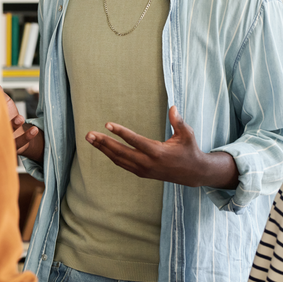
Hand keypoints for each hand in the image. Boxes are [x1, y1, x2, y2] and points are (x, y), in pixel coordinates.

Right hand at [0, 80, 44, 163]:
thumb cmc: (8, 116)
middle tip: (3, 112)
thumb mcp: (3, 103)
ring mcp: (7, 139)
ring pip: (8, 134)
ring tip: (20, 119)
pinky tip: (34, 129)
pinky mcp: (17, 145)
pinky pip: (22, 142)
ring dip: (15, 126)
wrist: (18, 133)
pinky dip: (28, 135)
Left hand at [86, 105, 238, 188]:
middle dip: (103, 143)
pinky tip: (102, 147)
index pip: (135, 141)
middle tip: (89, 134)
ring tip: (90, 139)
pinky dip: (111, 155)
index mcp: (158, 152)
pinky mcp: (142, 173)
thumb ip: (178, 122)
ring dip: (103, 149)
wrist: (193, 174)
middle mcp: (148, 163)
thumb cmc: (190, 150)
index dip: (120, 132)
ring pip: (118, 159)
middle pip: (121, 152)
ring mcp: (143, 170)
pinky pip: (122, 164)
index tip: (107, 124)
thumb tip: (172, 107)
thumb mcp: (187, 135)